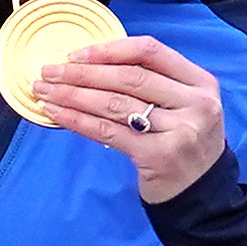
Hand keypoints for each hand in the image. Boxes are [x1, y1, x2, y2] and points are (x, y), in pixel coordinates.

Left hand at [29, 40, 227, 202]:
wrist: (201, 195)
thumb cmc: (183, 144)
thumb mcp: (184, 107)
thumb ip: (154, 84)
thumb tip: (92, 65)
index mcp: (201, 83)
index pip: (150, 52)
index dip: (109, 50)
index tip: (76, 55)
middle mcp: (195, 104)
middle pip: (128, 77)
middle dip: (82, 73)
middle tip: (48, 72)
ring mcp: (180, 131)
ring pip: (115, 104)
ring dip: (73, 95)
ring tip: (45, 92)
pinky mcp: (159, 156)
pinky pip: (108, 132)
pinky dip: (78, 120)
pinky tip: (57, 114)